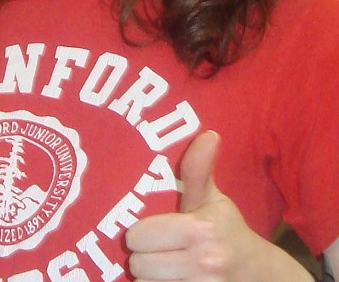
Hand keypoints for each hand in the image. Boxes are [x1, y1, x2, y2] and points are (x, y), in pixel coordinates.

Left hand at [125, 130, 259, 280]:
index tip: (152, 231)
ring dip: (151, 278)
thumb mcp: (214, 200)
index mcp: (201, 230)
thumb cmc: (229, 232)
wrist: (260, 276)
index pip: (139, 236)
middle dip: (144, 257)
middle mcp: (203, 264)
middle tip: (157, 250)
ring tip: (164, 266)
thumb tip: (209, 133)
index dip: (141, 233)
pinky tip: (170, 280)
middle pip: (138, 265)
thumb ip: (199, 169)